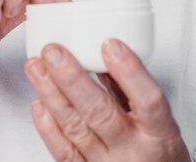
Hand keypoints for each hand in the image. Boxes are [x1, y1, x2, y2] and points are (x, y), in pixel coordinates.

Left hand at [25, 40, 189, 161]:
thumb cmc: (157, 152)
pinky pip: (64, 153)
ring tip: (36, 67)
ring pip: (76, 128)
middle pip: (101, 112)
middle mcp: (133, 150)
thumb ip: (131, 87)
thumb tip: (102, 51)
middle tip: (54, 51)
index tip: (110, 45)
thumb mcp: (157, 120)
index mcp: (158, 132)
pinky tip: (38, 102)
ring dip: (51, 94)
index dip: (129, 72)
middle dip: (72, 78)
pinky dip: (47, 127)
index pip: (148, 100)